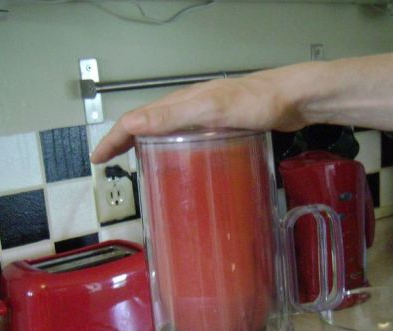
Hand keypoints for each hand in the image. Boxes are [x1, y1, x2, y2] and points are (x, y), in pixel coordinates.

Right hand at [90, 64, 315, 163]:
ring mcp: (206, 116)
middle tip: (114, 166)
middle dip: (125, 143)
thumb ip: (172, 115)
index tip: (98, 160)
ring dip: (148, 147)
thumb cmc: (258, 103)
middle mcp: (190, 107)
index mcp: (181, 103)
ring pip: (167, 132)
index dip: (114, 140)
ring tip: (141, 169)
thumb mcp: (210, 110)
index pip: (136, 120)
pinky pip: (189, 138)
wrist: (294, 99)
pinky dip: (175, 151)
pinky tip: (185, 167)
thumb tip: (132, 123)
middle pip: (147, 124)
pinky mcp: (222, 126)